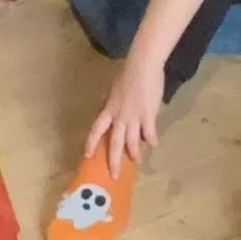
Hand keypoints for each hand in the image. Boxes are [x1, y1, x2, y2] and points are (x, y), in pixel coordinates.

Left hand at [85, 61, 163, 177]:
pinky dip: (151, 140)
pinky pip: (149, 133)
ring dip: (134, 153)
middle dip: (113, 160)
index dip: (91, 143)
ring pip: (132, 142)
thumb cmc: (128, 73)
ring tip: (136, 161)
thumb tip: (114, 111)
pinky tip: (153, 144)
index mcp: (109, 109)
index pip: (96, 130)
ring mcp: (134, 117)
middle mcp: (119, 116)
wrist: (142, 65)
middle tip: (113, 174)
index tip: (87, 155)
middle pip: (114, 143)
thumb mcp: (115, 90)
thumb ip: (114, 103)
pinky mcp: (148, 115)